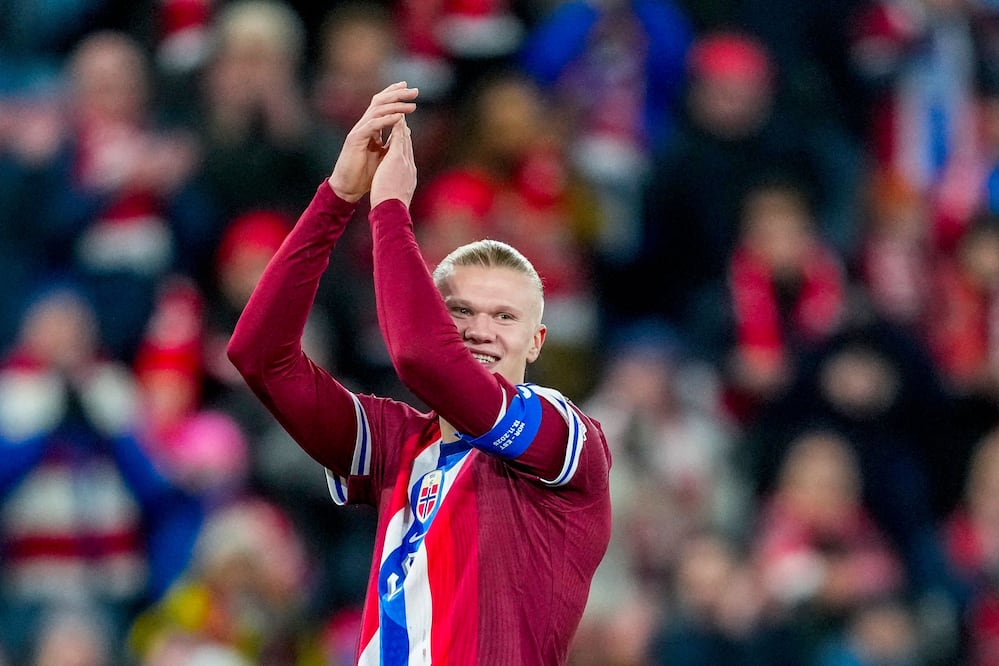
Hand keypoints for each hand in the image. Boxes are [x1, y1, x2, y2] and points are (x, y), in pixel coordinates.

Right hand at [328, 82, 417, 202]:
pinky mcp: (355, 139)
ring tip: (412, 105)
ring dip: (396, 106)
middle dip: (398, 94)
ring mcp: (359, 131)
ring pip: (377, 110)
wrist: (349, 188)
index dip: (394, 94)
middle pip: (380, 102)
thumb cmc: (365, 174)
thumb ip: (391, 141)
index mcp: (371, 127)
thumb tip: (404, 133)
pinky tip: (399, 117)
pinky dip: (386, 120)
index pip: (383, 105)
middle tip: (415, 90)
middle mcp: (364, 125)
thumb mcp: (383, 154)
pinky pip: (372, 125)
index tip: (410, 89)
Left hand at [370, 116, 415, 208]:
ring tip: (400, 113)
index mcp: (408, 175)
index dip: (404, 146)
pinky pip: (398, 138)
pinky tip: (396, 116)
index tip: (402, 138)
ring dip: (402, 125)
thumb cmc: (391, 208)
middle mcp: (409, 166)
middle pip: (408, 145)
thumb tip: (397, 192)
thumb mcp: (396, 195)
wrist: (392, 210)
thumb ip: (397, 189)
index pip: (407, 157)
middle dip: (405, 133)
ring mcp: (404, 161)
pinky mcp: (397, 158)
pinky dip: (397, 126)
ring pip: (405, 139)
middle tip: (403, 120)